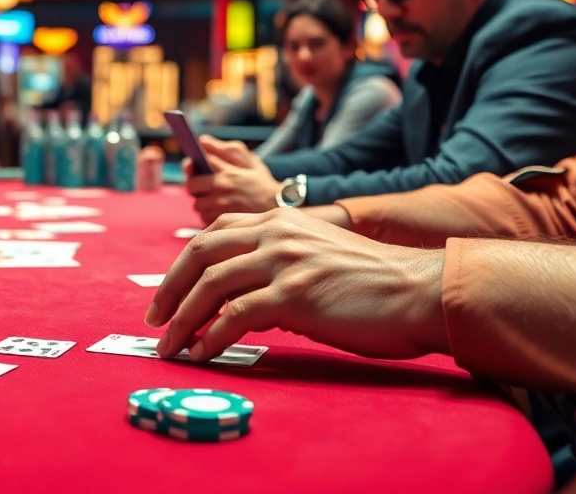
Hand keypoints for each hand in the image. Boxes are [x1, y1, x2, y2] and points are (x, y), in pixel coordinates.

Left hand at [144, 208, 449, 362]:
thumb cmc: (375, 284)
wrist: (421, 291)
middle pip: (200, 254)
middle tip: (154, 321)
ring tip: (170, 347)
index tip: (167, 294)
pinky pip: (235, 316)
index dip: (183, 263)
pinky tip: (203, 354)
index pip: (214, 233)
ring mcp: (284, 262)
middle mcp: (277, 234)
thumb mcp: (318, 257)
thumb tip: (239, 300)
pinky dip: (211, 338)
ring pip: (211, 286)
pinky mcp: (294, 295)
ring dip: (183, 320)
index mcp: (281, 221)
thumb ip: (279, 264)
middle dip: (169, 290)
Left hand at [185, 136, 279, 224]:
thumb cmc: (261, 183)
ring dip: (202, 201)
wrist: (279, 208)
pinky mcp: (221, 222)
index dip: (192, 164)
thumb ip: (225, 149)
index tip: (192, 165)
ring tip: (215, 198)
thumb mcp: (249, 161)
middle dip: (195, 184)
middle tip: (204, 185)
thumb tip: (202, 140)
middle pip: (191, 185)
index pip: (197, 163)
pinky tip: (220, 210)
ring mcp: (220, 207)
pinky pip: (203, 217)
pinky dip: (208, 214)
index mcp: (228, 172)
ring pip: (196, 203)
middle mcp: (222, 189)